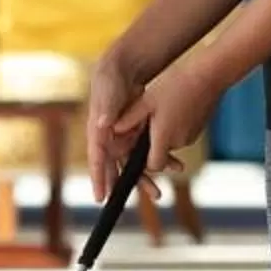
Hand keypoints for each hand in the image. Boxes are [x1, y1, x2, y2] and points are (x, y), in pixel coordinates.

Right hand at [85, 51, 146, 198]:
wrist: (123, 70)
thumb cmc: (111, 82)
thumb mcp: (109, 94)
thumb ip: (107, 108)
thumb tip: (103, 124)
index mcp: (98, 132)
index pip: (96, 160)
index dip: (98, 179)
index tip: (101, 198)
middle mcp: (109, 139)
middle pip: (116, 168)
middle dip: (127, 186)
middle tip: (138, 200)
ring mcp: (123, 137)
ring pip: (133, 164)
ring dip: (146, 177)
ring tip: (159, 193)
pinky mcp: (136, 132)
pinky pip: (146, 151)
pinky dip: (158, 159)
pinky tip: (174, 165)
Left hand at [116, 63, 214, 202]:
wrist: (209, 75)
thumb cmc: (177, 85)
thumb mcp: (147, 100)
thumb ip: (129, 119)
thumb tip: (114, 130)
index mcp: (165, 137)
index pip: (153, 165)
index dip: (143, 161)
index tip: (135, 148)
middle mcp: (180, 141)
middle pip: (161, 153)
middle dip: (151, 142)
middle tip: (145, 122)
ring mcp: (192, 136)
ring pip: (171, 142)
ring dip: (163, 133)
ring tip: (160, 110)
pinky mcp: (199, 129)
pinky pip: (182, 134)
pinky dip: (174, 127)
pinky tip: (173, 107)